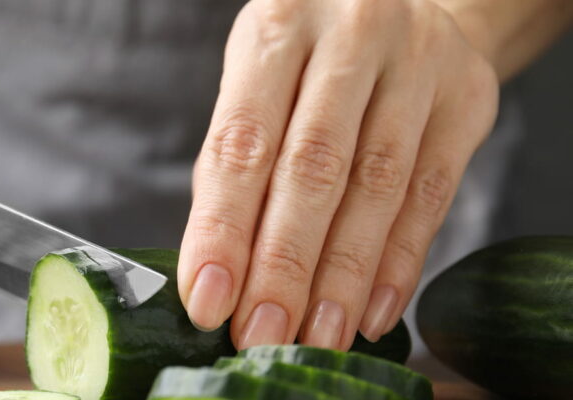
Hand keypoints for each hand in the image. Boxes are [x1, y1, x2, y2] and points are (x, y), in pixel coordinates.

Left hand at [178, 0, 498, 348]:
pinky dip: (398, 262)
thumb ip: (233, 166)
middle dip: (284, 265)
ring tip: (316, 335)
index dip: (224, 229)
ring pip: (378, 186)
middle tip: (262, 334)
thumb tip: (216, 273)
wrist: (402, 5)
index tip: (208, 300)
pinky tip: (370, 311)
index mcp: (277, 27)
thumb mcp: (254, 83)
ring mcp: (418, 61)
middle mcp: (351, 35)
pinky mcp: (467, 96)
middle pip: (314, 168)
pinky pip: (432, 193)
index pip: (243, 142)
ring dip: (343, 277)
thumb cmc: (305, 59)